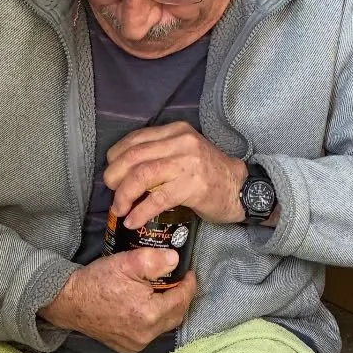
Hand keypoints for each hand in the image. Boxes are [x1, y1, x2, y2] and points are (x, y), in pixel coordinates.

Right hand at [41, 248, 197, 352]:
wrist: (68, 301)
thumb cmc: (96, 282)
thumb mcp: (126, 262)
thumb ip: (155, 260)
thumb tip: (175, 260)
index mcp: (149, 314)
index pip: (182, 299)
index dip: (188, 284)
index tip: (187, 272)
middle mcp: (146, 335)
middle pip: (176, 315)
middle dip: (180, 297)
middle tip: (177, 280)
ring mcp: (136, 344)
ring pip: (164, 325)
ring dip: (167, 309)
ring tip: (162, 291)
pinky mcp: (127, 347)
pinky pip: (150, 334)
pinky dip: (153, 320)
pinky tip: (146, 307)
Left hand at [104, 123, 246, 231]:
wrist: (241, 188)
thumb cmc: (210, 175)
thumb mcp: (185, 153)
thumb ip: (160, 154)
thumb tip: (125, 170)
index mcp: (176, 131)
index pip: (135, 139)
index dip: (116, 158)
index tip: (112, 175)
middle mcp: (181, 142)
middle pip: (133, 157)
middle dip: (114, 177)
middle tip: (111, 194)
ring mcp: (187, 163)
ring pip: (141, 175)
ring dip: (124, 195)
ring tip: (119, 209)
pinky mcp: (192, 186)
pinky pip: (157, 199)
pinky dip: (140, 212)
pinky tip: (133, 221)